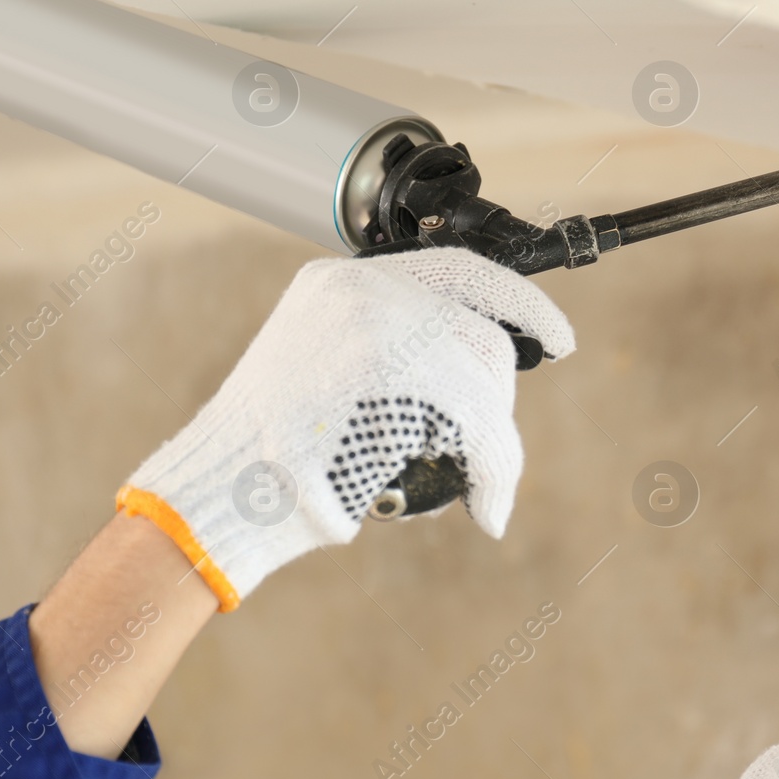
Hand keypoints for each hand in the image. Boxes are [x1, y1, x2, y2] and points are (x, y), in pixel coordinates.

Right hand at [117, 247, 574, 610]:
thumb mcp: (323, 377)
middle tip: (491, 444)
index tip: (556, 338)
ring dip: (495, 441)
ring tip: (479, 487)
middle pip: (477, 326)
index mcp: (338, 283)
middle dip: (499, 394)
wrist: (223, 490)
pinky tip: (486, 509)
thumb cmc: (271, 458)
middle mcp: (360, 288)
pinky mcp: (396, 369)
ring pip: (485, 372)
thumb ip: (389, 355)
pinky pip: (480, 418)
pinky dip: (495, 471)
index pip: (453, 269)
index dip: (517, 300)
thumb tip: (477, 370)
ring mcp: (377, 323)